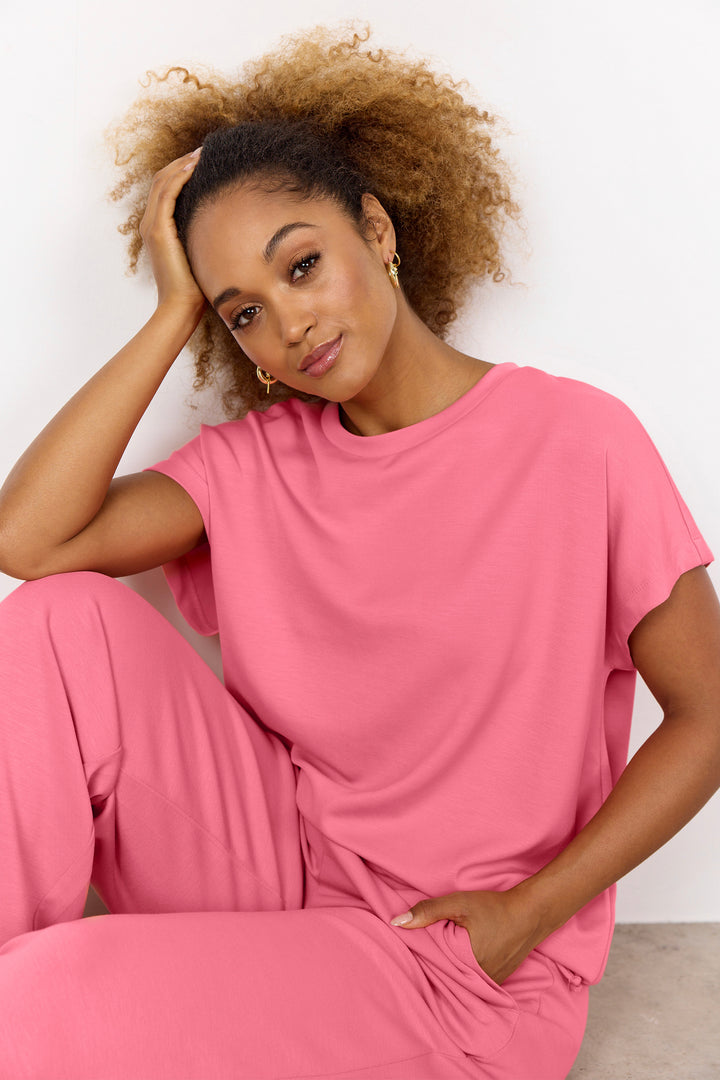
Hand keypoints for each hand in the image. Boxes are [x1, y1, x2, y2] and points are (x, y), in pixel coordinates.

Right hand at [139, 149, 206, 314]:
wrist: (181, 306)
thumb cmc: (194, 286)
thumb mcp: (198, 253)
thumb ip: (201, 235)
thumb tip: (222, 223)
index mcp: (157, 228)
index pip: (165, 189)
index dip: (181, 171)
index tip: (202, 161)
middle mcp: (149, 223)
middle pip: (161, 180)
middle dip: (182, 162)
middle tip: (204, 150)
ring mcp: (151, 226)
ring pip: (162, 182)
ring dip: (182, 164)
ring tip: (202, 153)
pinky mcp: (158, 230)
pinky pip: (167, 193)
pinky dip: (180, 176)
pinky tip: (195, 167)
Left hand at [389, 888, 544, 984]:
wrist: (531, 913)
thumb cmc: (494, 908)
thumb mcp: (459, 904)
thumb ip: (428, 911)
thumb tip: (396, 922)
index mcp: (464, 966)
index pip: (431, 969)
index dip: (419, 958)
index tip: (408, 948)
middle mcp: (477, 982)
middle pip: (445, 975)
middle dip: (433, 965)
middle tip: (423, 947)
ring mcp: (488, 984)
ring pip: (459, 978)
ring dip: (449, 969)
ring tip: (440, 952)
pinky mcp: (496, 981)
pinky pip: (472, 979)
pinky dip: (463, 970)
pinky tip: (458, 956)